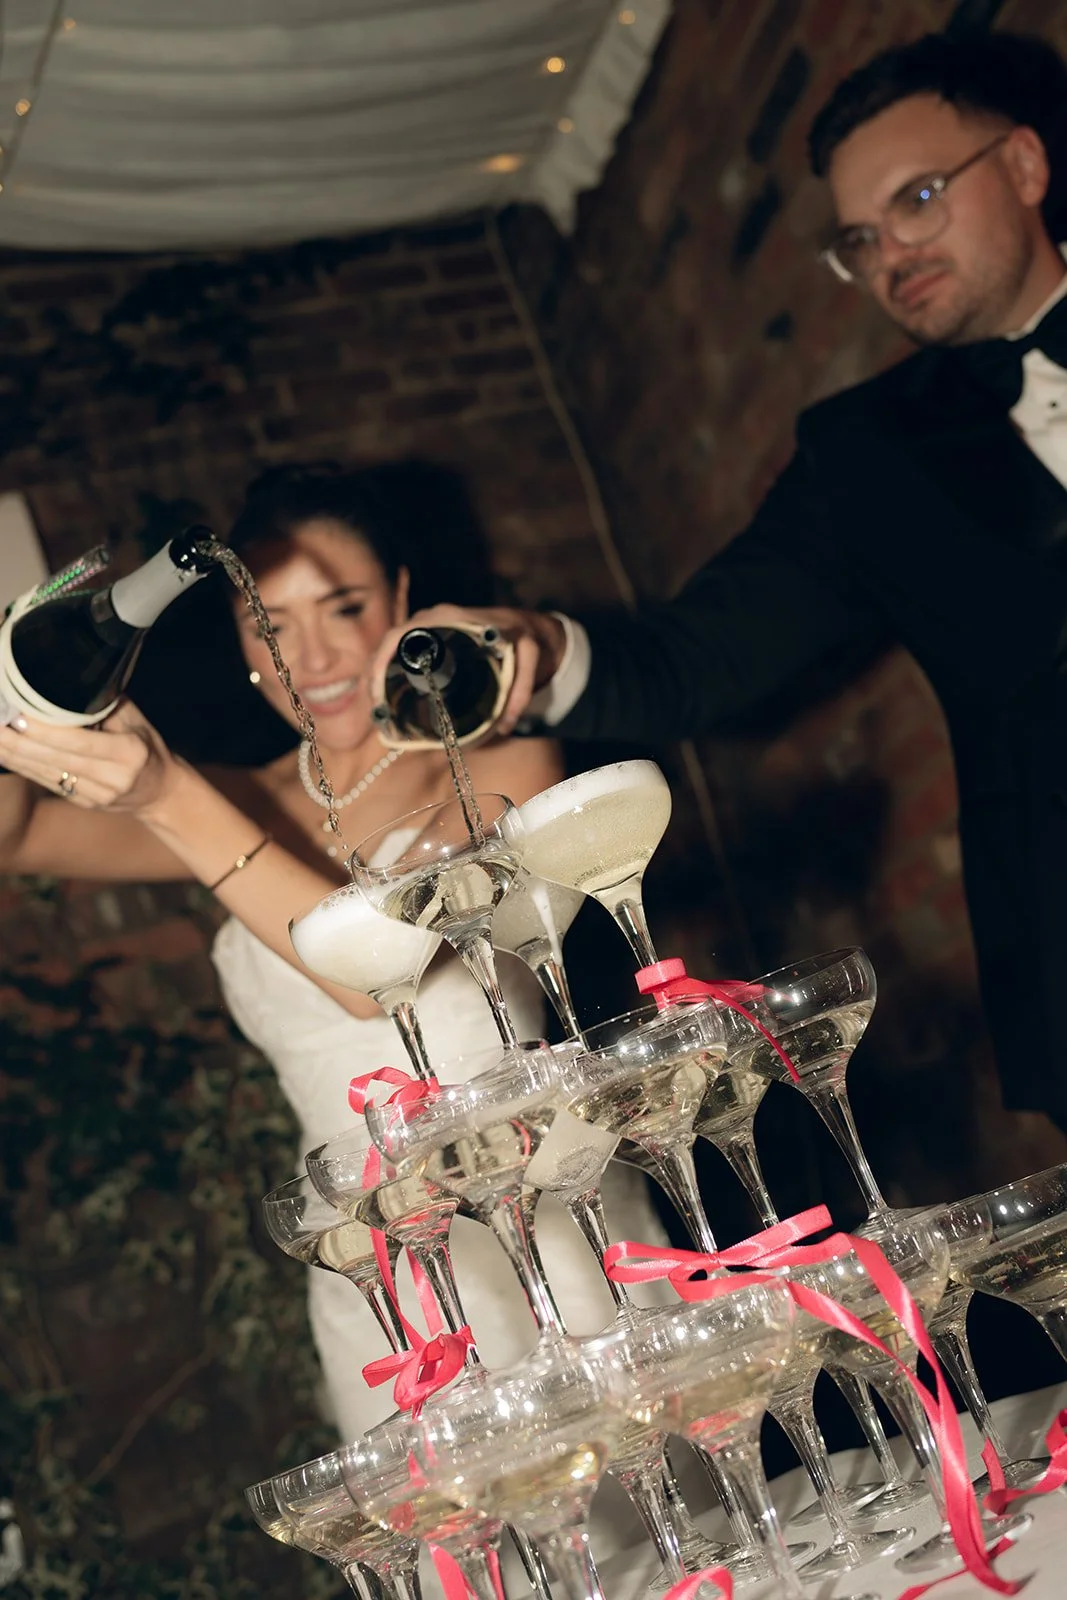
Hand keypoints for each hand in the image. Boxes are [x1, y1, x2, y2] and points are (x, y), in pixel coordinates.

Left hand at [0, 701, 180, 813]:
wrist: (161, 792)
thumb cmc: (147, 746)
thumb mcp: (135, 720)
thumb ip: (103, 704)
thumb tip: (66, 681)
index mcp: (129, 753)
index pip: (78, 741)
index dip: (44, 730)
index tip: (18, 714)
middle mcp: (113, 778)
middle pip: (55, 758)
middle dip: (18, 741)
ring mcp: (96, 795)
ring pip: (45, 772)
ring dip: (14, 754)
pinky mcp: (82, 803)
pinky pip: (47, 781)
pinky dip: (23, 765)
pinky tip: (5, 752)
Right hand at [370, 604, 566, 736]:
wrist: (528, 627)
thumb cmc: (525, 637)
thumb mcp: (530, 658)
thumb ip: (522, 689)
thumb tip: (504, 725)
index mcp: (448, 618)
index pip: (402, 633)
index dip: (383, 658)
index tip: (377, 687)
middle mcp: (433, 620)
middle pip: (389, 644)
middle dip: (374, 675)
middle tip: (374, 709)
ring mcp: (429, 630)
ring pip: (391, 650)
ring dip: (378, 677)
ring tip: (376, 710)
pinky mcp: (431, 642)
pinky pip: (402, 655)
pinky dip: (389, 674)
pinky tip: (386, 699)